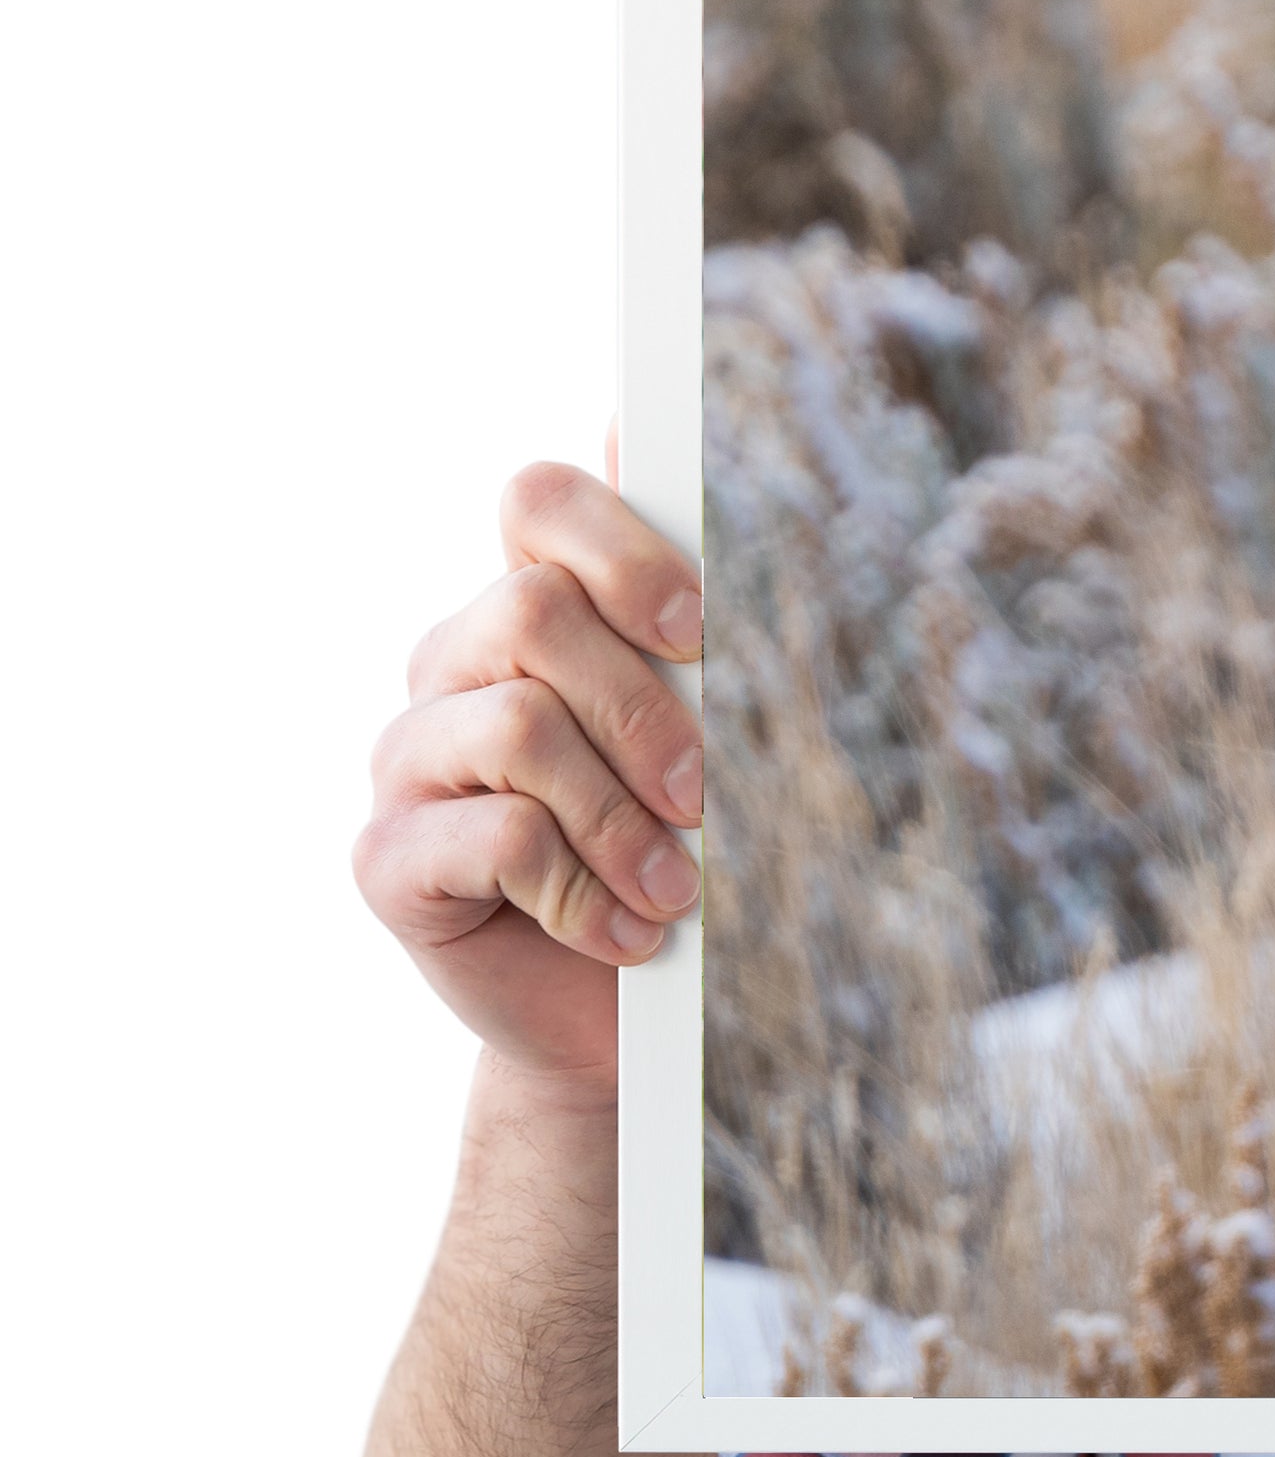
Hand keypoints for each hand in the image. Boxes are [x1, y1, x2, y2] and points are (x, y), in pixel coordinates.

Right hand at [353, 461, 704, 1110]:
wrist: (614, 1014)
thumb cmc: (670, 851)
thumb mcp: (704, 729)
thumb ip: (686, 611)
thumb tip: (655, 442)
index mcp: (524, 613)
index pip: (536, 502)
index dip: (622, 547)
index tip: (702, 632)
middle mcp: (450, 668)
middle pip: (534, 613)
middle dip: (645, 708)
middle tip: (706, 796)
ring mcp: (407, 762)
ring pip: (519, 725)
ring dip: (622, 813)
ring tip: (677, 886)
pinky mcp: (386, 861)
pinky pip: (493, 837)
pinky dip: (584, 889)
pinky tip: (626, 931)